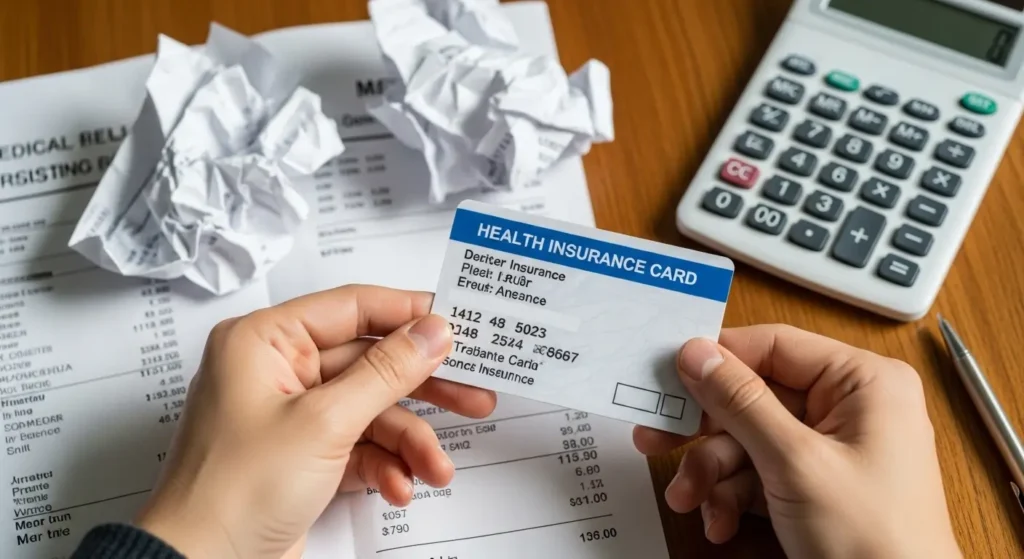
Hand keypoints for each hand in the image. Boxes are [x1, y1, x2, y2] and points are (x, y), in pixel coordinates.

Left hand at [134, 285, 495, 558]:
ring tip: (436, 466)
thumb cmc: (231, 491)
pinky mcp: (302, 455)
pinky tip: (399, 485)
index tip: (457, 323)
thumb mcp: (324, 422)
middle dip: (422, 385)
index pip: (351, 307)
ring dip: (407, 440)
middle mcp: (275, 371)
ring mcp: (290, 415)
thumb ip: (386, 372)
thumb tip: (431, 331)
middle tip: (473, 391)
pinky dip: (383, 465)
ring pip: (370, 409)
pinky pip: (358, 445)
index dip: (409, 313)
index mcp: (263, 341)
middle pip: (369, 361)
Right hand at [634, 324, 961, 558]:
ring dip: (713, 473)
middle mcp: (850, 407)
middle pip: (754, 397)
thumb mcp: (795, 463)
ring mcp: (833, 448)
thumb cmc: (877, 541)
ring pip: (749, 440)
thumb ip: (741, 402)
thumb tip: (698, 354)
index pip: (774, 346)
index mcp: (864, 383)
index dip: (718, 359)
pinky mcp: (817, 483)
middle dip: (707, 433)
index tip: (667, 374)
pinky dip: (732, 496)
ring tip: (690, 500)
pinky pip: (760, 472)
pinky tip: (719, 521)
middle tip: (656, 438)